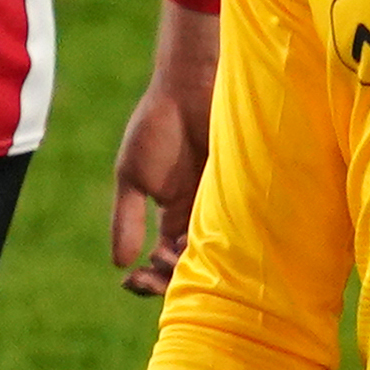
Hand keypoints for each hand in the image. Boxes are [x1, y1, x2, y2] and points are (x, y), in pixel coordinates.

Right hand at [106, 0, 218, 293]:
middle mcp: (202, 219)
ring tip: (175, 253)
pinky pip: (240, 235)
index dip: (148, 278)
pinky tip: (203, 246)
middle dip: (169, 279)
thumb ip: (127, 218)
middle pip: (191, 266)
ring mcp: (226, 210)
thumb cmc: (159, 126)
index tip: (131, 280)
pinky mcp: (248, 199)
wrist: (192, 89)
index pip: (161, 260)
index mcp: (171, 216)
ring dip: (191, 265)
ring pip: (214, 256)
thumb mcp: (133, 176)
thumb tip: (120, 264)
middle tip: (155, 273)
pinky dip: (221, 247)